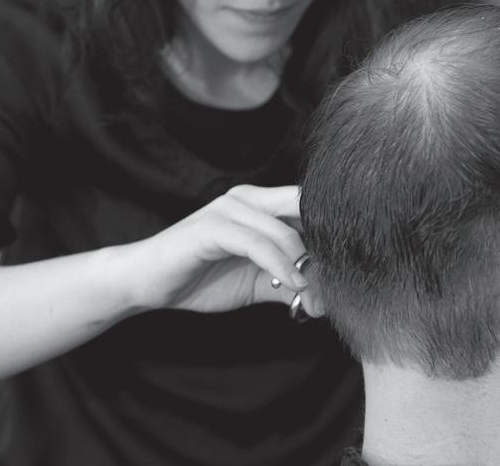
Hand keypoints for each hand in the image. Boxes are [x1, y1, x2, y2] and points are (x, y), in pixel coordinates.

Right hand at [126, 185, 323, 317]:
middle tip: (342, 276)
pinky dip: (279, 264)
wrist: (146, 282)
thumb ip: (289, 284)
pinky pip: (257, 243)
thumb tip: (326, 302)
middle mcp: (247, 198)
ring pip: (284, 229)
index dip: (334, 231)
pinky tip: (291, 285)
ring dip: (305, 264)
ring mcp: (229, 209)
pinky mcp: (212, 227)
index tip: (353, 264)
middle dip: (326, 242)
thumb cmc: (199, 277)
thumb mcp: (256, 282)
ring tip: (316, 295)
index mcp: (260, 204)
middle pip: (303, 207)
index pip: (308, 206)